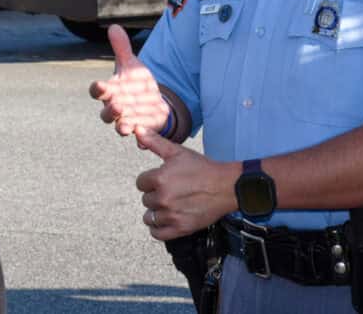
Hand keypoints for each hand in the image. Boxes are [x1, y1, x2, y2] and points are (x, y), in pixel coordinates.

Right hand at [89, 24, 169, 135]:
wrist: (152, 102)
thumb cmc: (135, 84)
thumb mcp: (131, 65)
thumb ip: (122, 48)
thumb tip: (114, 26)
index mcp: (111, 92)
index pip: (98, 91)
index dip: (98, 89)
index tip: (100, 85)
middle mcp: (116, 109)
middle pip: (106, 114)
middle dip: (111, 111)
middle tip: (117, 105)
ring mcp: (128, 121)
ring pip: (121, 127)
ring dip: (123, 127)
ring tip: (126, 126)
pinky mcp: (143, 130)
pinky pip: (139, 139)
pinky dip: (140, 140)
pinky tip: (143, 139)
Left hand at [135, 126, 240, 240]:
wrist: (226, 186)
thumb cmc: (202, 168)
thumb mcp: (177, 152)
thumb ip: (154, 141)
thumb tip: (137, 129)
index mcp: (160, 178)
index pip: (140, 183)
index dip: (151, 180)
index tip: (162, 180)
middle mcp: (164, 198)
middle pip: (145, 200)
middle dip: (155, 195)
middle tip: (171, 191)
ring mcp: (171, 215)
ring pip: (149, 217)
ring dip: (156, 212)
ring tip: (170, 205)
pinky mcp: (180, 228)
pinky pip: (157, 233)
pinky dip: (158, 228)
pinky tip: (166, 219)